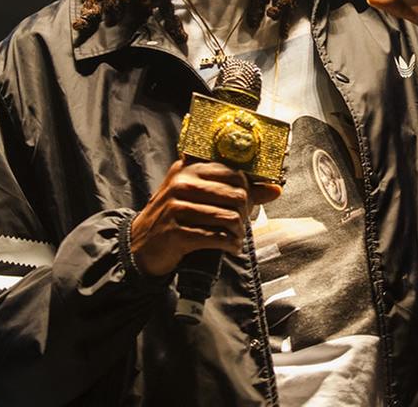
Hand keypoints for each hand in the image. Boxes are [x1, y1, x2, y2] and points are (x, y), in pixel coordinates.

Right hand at [129, 159, 281, 276]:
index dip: (248, 191)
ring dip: (238, 233)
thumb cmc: (176, 217)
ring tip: (236, 238)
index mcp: (189, 169)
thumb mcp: (200, 196)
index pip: (234, 173)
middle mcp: (181, 184)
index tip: (246, 205)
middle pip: (236, 196)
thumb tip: (276, 190)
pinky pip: (215, 237)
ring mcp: (176, 208)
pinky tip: (231, 248)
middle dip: (245, 215)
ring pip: (228, 218)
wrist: (141, 244)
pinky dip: (229, 245)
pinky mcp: (176, 232)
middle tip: (241, 226)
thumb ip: (238, 190)